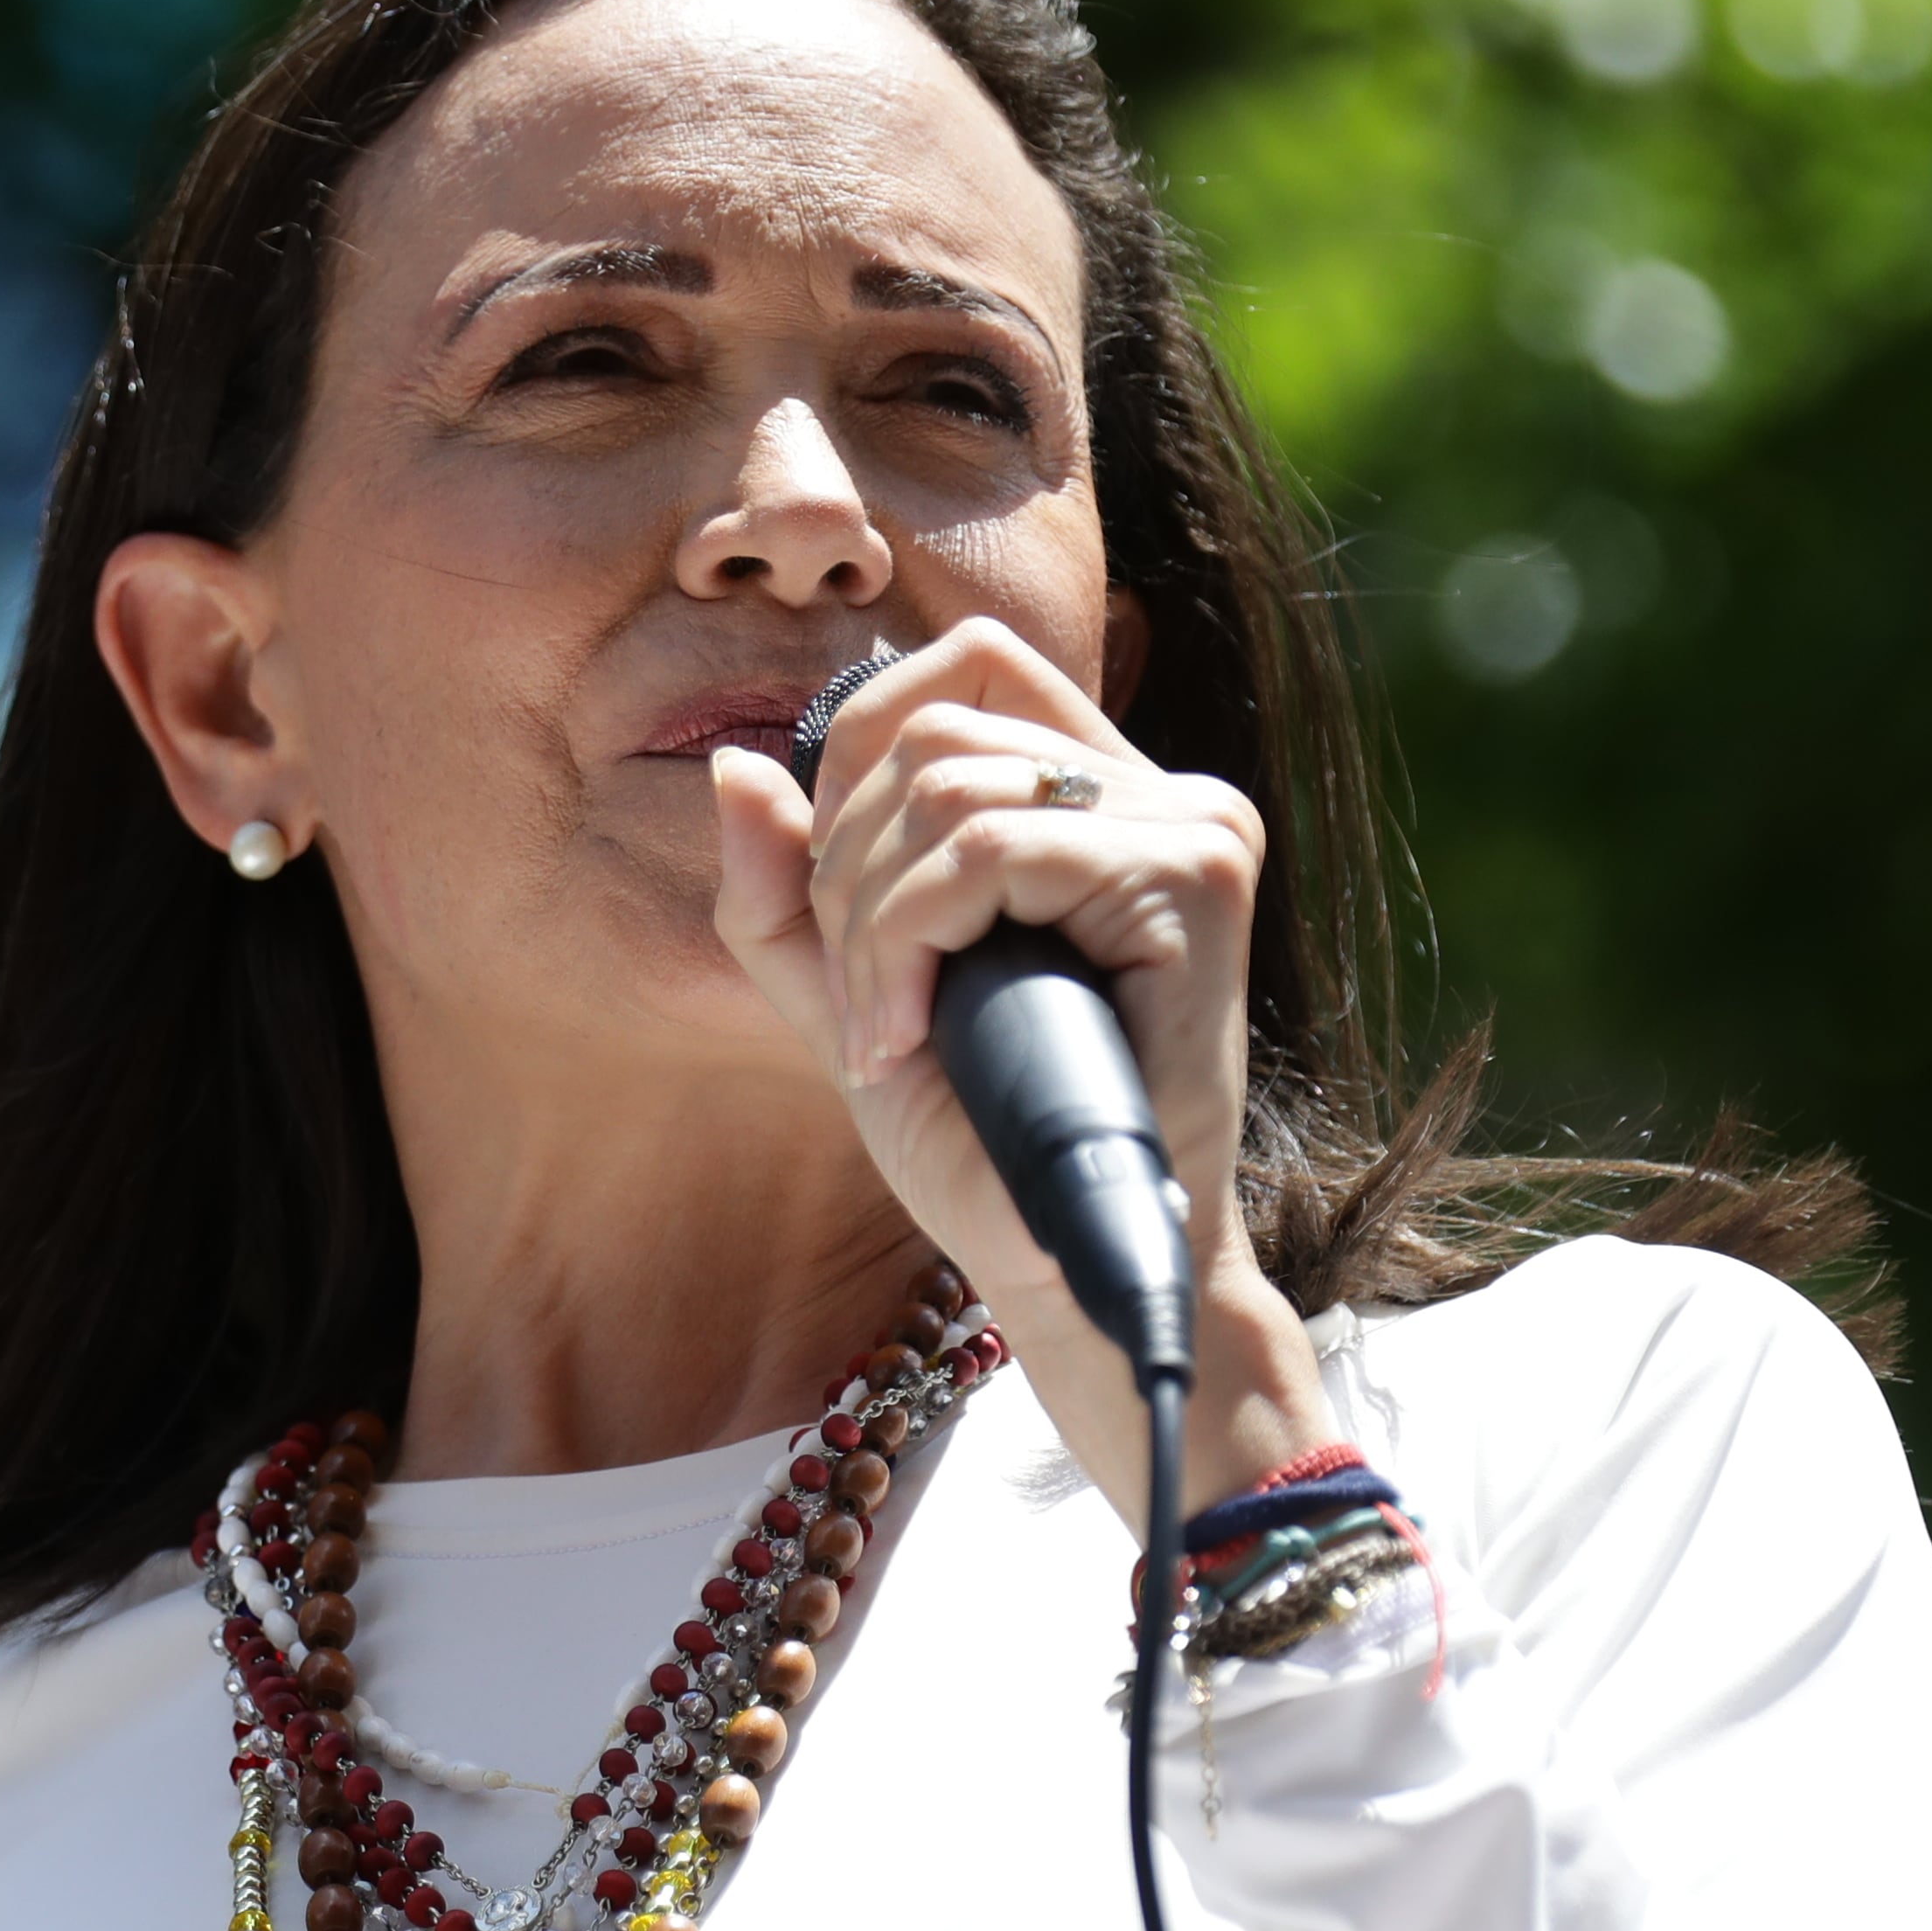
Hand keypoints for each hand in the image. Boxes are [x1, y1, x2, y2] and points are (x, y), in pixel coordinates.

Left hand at [707, 617, 1339, 1528]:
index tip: (845, 910)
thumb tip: (732, 766)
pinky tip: (913, 1036)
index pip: (967, 667)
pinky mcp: (1199, 878)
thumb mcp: (852, 998)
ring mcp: (1193, 827)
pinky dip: (913, 939)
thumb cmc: (981, 1144)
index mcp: (1102, 796)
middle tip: (861, 1004)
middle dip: (847, 866)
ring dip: (872, 921)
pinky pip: (994, 849)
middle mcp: (1164, 792)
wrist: (1066, 1263)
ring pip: (951, 787)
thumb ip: (786, 893)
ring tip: (889, 1033)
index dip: (859, 758)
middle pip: (936, 725)